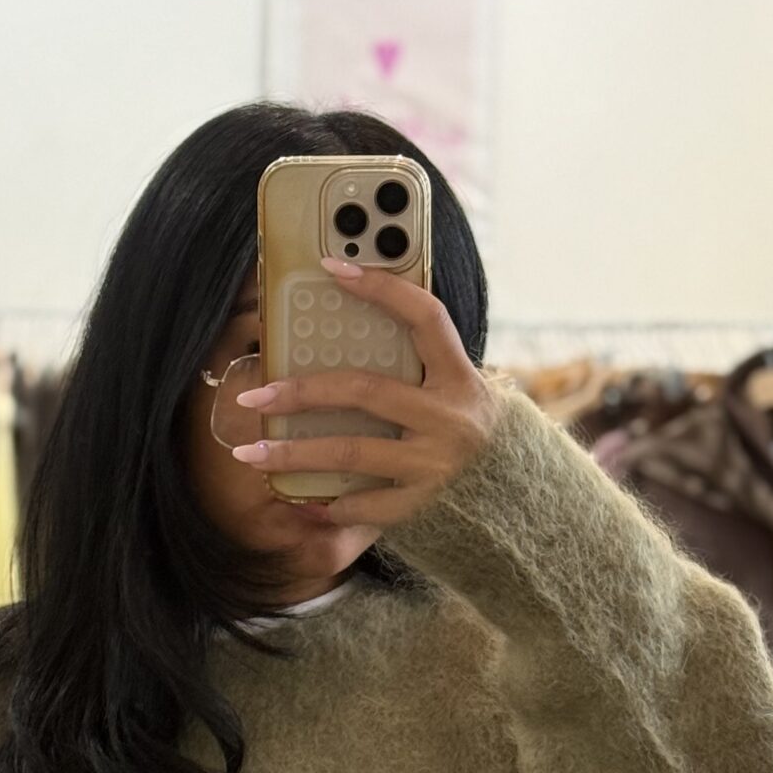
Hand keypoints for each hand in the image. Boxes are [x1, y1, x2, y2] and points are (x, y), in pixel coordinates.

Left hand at [228, 256, 503, 523]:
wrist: (523, 503)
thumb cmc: (476, 437)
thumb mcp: (462, 394)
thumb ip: (422, 369)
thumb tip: (352, 329)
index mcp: (461, 378)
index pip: (424, 317)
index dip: (380, 287)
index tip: (330, 266)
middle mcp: (451, 417)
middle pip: (364, 391)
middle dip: (301, 391)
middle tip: (255, 394)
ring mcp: (437, 465)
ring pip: (350, 451)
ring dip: (293, 453)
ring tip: (249, 452)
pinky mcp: (426, 506)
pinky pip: (365, 504)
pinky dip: (330, 504)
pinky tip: (302, 502)